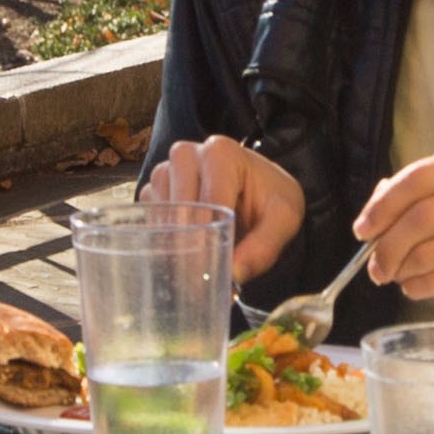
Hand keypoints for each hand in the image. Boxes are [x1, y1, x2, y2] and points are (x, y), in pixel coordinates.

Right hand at [145, 132, 305, 278]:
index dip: (206, 239)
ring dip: (173, 243)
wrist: (260, 192)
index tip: (207, 273)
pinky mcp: (155, 188)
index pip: (207, 201)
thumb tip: (233, 275)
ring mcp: (167, 169)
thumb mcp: (284, 219)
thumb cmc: (270, 200)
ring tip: (191, 268)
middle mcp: (187, 154)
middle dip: (188, 245)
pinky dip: (162, 239)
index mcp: (220, 153)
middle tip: (197, 279)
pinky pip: (149, 217)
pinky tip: (181, 254)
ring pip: (160, 214)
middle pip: (179, 207)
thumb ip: (264, 246)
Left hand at [354, 148, 433, 328]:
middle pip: (423, 215)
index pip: (422, 176)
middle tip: (374, 264)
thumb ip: (430, 193)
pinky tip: (415, 288)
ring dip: (401, 269)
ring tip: (395, 277)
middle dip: (387, 244)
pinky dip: (420, 287)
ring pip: (430, 250)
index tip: (363, 228)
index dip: (384, 204)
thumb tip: (375, 210)